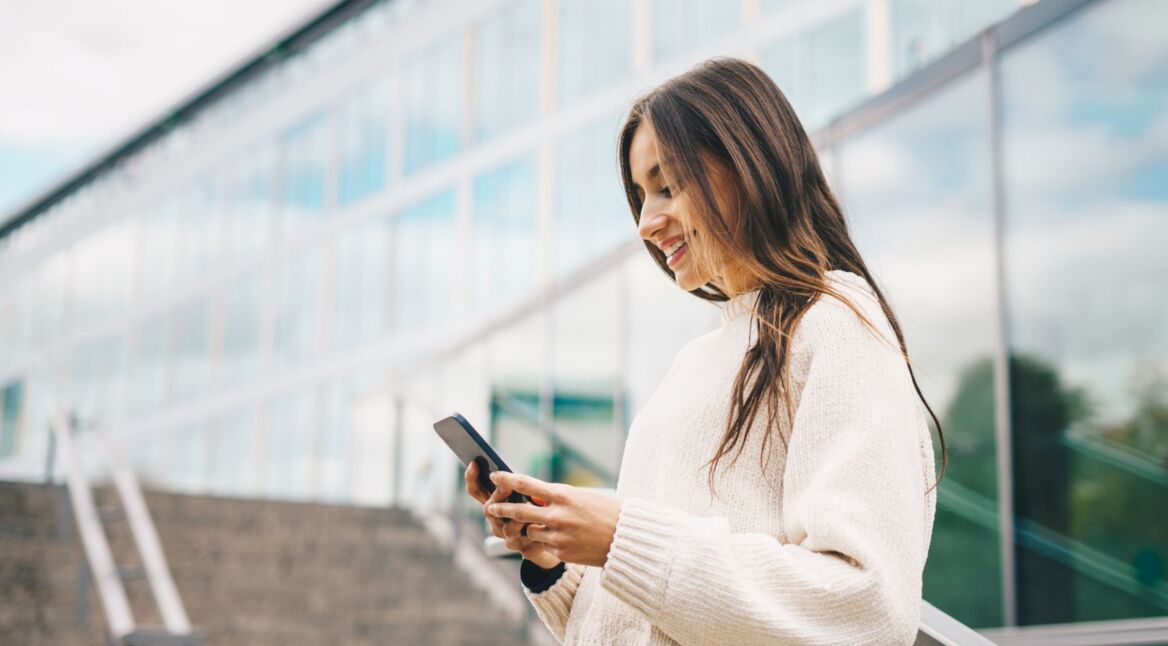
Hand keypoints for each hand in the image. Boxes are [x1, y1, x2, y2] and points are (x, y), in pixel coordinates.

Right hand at [465, 461, 560, 568]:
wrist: (555, 536)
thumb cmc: (538, 508)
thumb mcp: (528, 492)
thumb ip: (518, 486)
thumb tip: (511, 479)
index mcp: (495, 503)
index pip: (476, 490)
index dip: (472, 478)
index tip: (474, 463)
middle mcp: (496, 520)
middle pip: (488, 509)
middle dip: (497, 497)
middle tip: (506, 487)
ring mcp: (507, 536)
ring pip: (507, 528)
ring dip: (518, 517)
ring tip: (530, 508)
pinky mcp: (523, 549)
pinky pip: (526, 542)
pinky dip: (534, 533)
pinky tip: (543, 525)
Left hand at [486, 471, 622, 567]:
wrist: (626, 539)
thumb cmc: (607, 512)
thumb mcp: (581, 496)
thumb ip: (557, 498)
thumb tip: (534, 497)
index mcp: (563, 495)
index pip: (526, 484)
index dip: (507, 479)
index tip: (495, 476)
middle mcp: (557, 515)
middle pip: (518, 511)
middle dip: (501, 509)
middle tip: (491, 507)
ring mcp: (557, 535)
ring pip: (529, 531)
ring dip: (530, 528)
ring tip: (538, 526)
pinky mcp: (561, 552)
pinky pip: (545, 545)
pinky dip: (548, 541)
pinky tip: (562, 539)